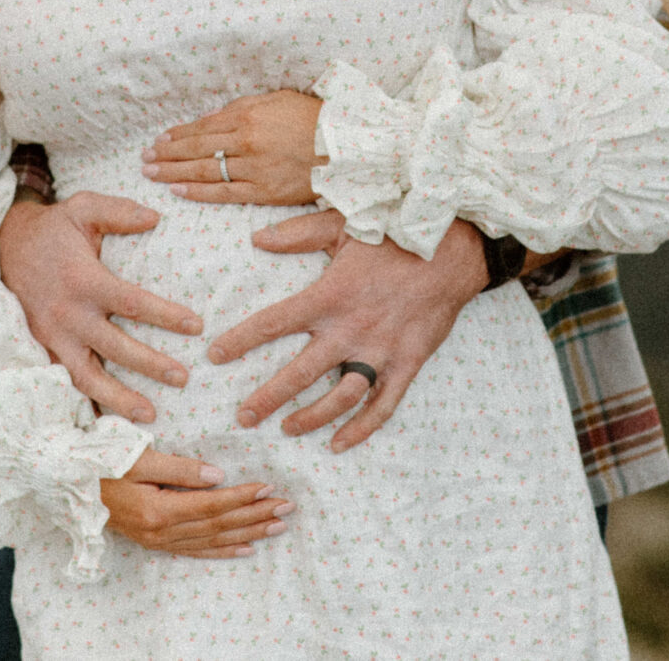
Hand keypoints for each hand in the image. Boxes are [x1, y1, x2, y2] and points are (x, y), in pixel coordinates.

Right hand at [0, 193, 202, 424]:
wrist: (3, 246)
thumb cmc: (53, 229)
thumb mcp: (83, 208)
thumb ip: (119, 212)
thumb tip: (156, 218)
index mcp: (84, 280)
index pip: (131, 303)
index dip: (165, 315)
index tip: (196, 326)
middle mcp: (68, 314)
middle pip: (115, 347)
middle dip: (150, 365)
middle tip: (183, 378)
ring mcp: (53, 336)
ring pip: (87, 377)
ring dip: (119, 398)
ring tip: (151, 415)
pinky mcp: (43, 349)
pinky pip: (66, 382)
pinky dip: (88, 403)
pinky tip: (111, 422)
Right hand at [101, 448, 293, 558]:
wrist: (66, 484)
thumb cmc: (102, 463)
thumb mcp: (140, 457)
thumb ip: (181, 468)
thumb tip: (219, 476)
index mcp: (159, 510)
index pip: (212, 505)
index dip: (243, 498)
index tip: (270, 489)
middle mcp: (161, 532)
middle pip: (218, 526)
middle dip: (255, 516)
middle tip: (287, 508)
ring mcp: (158, 541)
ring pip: (211, 541)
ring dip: (247, 534)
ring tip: (276, 527)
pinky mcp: (154, 542)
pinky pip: (194, 551)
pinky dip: (222, 551)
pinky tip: (244, 549)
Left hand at [142, 90, 325, 205]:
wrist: (345, 146)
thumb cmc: (313, 118)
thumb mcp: (277, 100)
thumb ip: (244, 108)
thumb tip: (216, 119)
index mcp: (248, 115)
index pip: (203, 127)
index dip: (178, 134)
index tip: (159, 140)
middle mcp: (246, 141)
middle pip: (197, 148)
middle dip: (167, 153)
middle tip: (144, 159)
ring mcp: (253, 167)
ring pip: (204, 170)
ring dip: (174, 172)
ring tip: (152, 174)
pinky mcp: (264, 190)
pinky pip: (223, 193)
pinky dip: (198, 192)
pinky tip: (178, 190)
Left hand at [209, 210, 486, 451]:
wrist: (453, 249)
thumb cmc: (394, 233)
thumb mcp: (342, 224)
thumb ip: (298, 234)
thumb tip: (257, 239)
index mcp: (329, 295)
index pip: (273, 323)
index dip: (241, 341)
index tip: (215, 356)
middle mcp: (351, 329)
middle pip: (301, 373)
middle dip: (268, 398)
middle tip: (244, 418)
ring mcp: (381, 351)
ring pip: (340, 397)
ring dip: (311, 417)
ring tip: (287, 429)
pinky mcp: (407, 363)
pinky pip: (383, 405)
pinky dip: (362, 428)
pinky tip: (340, 443)